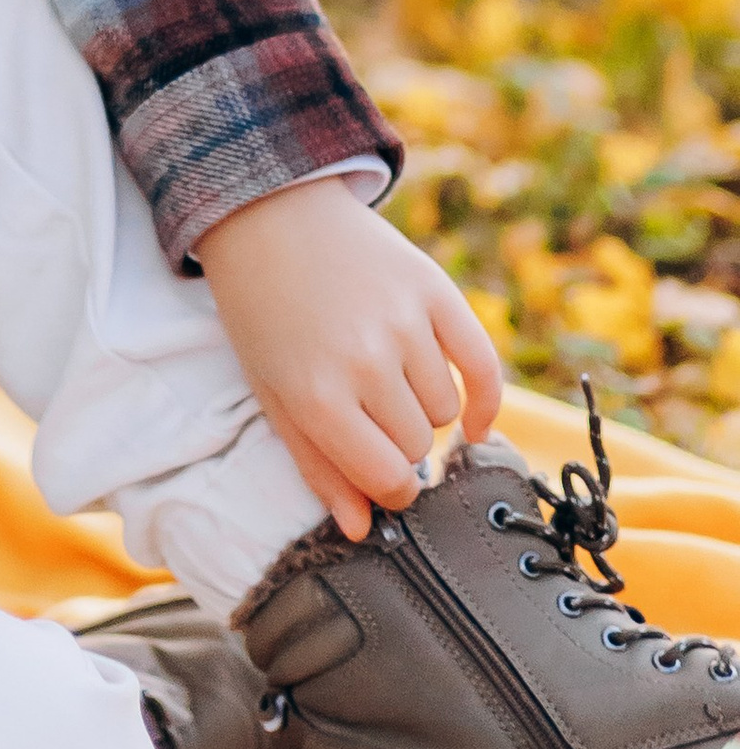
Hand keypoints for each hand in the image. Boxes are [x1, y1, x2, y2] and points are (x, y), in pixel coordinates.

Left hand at [195, 177, 505, 540]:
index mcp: (316, 397)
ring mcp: (404, 323)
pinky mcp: (435, 289)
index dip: (390, 491)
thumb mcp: (272, 394)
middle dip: (397, 443)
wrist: (270, 218)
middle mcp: (366, 362)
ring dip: (424, 409)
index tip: (384, 483)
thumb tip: (360, 530)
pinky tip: (472, 422)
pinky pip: (482, 366)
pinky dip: (483, 401)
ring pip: (446, 409)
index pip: (388, 479)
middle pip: (418, 446)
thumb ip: (318, 466)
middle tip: (366, 414)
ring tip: (386, 381)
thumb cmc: (264, 316)